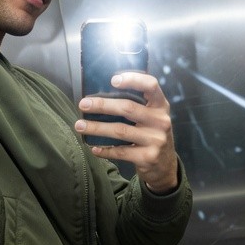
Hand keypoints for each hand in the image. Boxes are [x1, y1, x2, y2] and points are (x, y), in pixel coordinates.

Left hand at [75, 72, 178, 192]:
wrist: (165, 165)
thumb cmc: (151, 134)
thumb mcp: (152, 117)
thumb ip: (137, 105)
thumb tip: (101, 95)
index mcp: (160, 106)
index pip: (150, 85)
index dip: (133, 79)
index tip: (113, 80)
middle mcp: (160, 121)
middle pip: (128, 108)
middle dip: (102, 105)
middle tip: (83, 104)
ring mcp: (156, 140)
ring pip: (120, 131)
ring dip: (97, 128)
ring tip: (80, 125)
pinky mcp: (148, 157)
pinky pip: (120, 152)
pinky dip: (105, 150)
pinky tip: (94, 148)